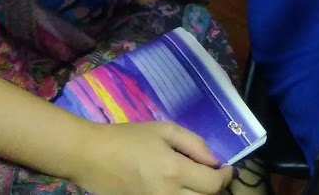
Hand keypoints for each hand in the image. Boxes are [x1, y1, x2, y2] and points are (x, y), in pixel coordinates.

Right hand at [72, 120, 232, 194]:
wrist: (92, 156)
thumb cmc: (129, 138)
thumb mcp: (165, 130)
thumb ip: (194, 144)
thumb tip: (214, 161)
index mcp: (174, 171)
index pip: (213, 184)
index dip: (226, 176)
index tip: (227, 168)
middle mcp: (167, 194)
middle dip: (214, 188)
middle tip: (212, 175)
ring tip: (196, 181)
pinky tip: (179, 188)